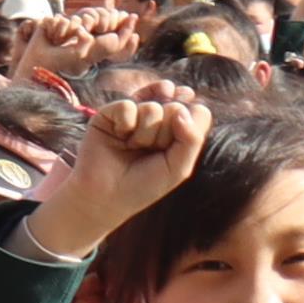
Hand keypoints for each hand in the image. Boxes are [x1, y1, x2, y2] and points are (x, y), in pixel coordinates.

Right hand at [29, 76, 208, 255]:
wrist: (105, 196)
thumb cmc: (144, 184)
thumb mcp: (179, 168)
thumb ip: (191, 139)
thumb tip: (181, 109)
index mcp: (178, 130)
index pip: (198, 112)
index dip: (191, 126)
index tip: (176, 147)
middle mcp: (157, 118)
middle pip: (176, 108)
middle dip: (165, 134)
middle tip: (150, 151)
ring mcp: (134, 113)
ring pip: (152, 107)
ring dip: (144, 134)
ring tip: (132, 147)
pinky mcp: (110, 112)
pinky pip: (127, 106)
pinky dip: (125, 125)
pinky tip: (119, 137)